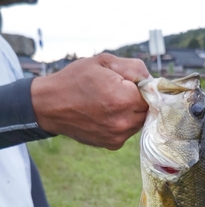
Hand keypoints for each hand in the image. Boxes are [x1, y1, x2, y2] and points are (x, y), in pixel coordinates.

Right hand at [31, 54, 149, 149]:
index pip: (152, 94)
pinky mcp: (113, 144)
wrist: (50, 106)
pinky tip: (106, 115)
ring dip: (131, 113)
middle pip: (148, 110)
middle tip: (119, 92)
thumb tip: (152, 79)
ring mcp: (119, 136)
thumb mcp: (104, 62)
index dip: (143, 87)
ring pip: (139, 122)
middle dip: (138, 100)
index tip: (130, 84)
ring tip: (110, 103)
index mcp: (124, 98)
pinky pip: (127, 132)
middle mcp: (124, 121)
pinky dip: (122, 123)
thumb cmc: (76, 80)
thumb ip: (134, 68)